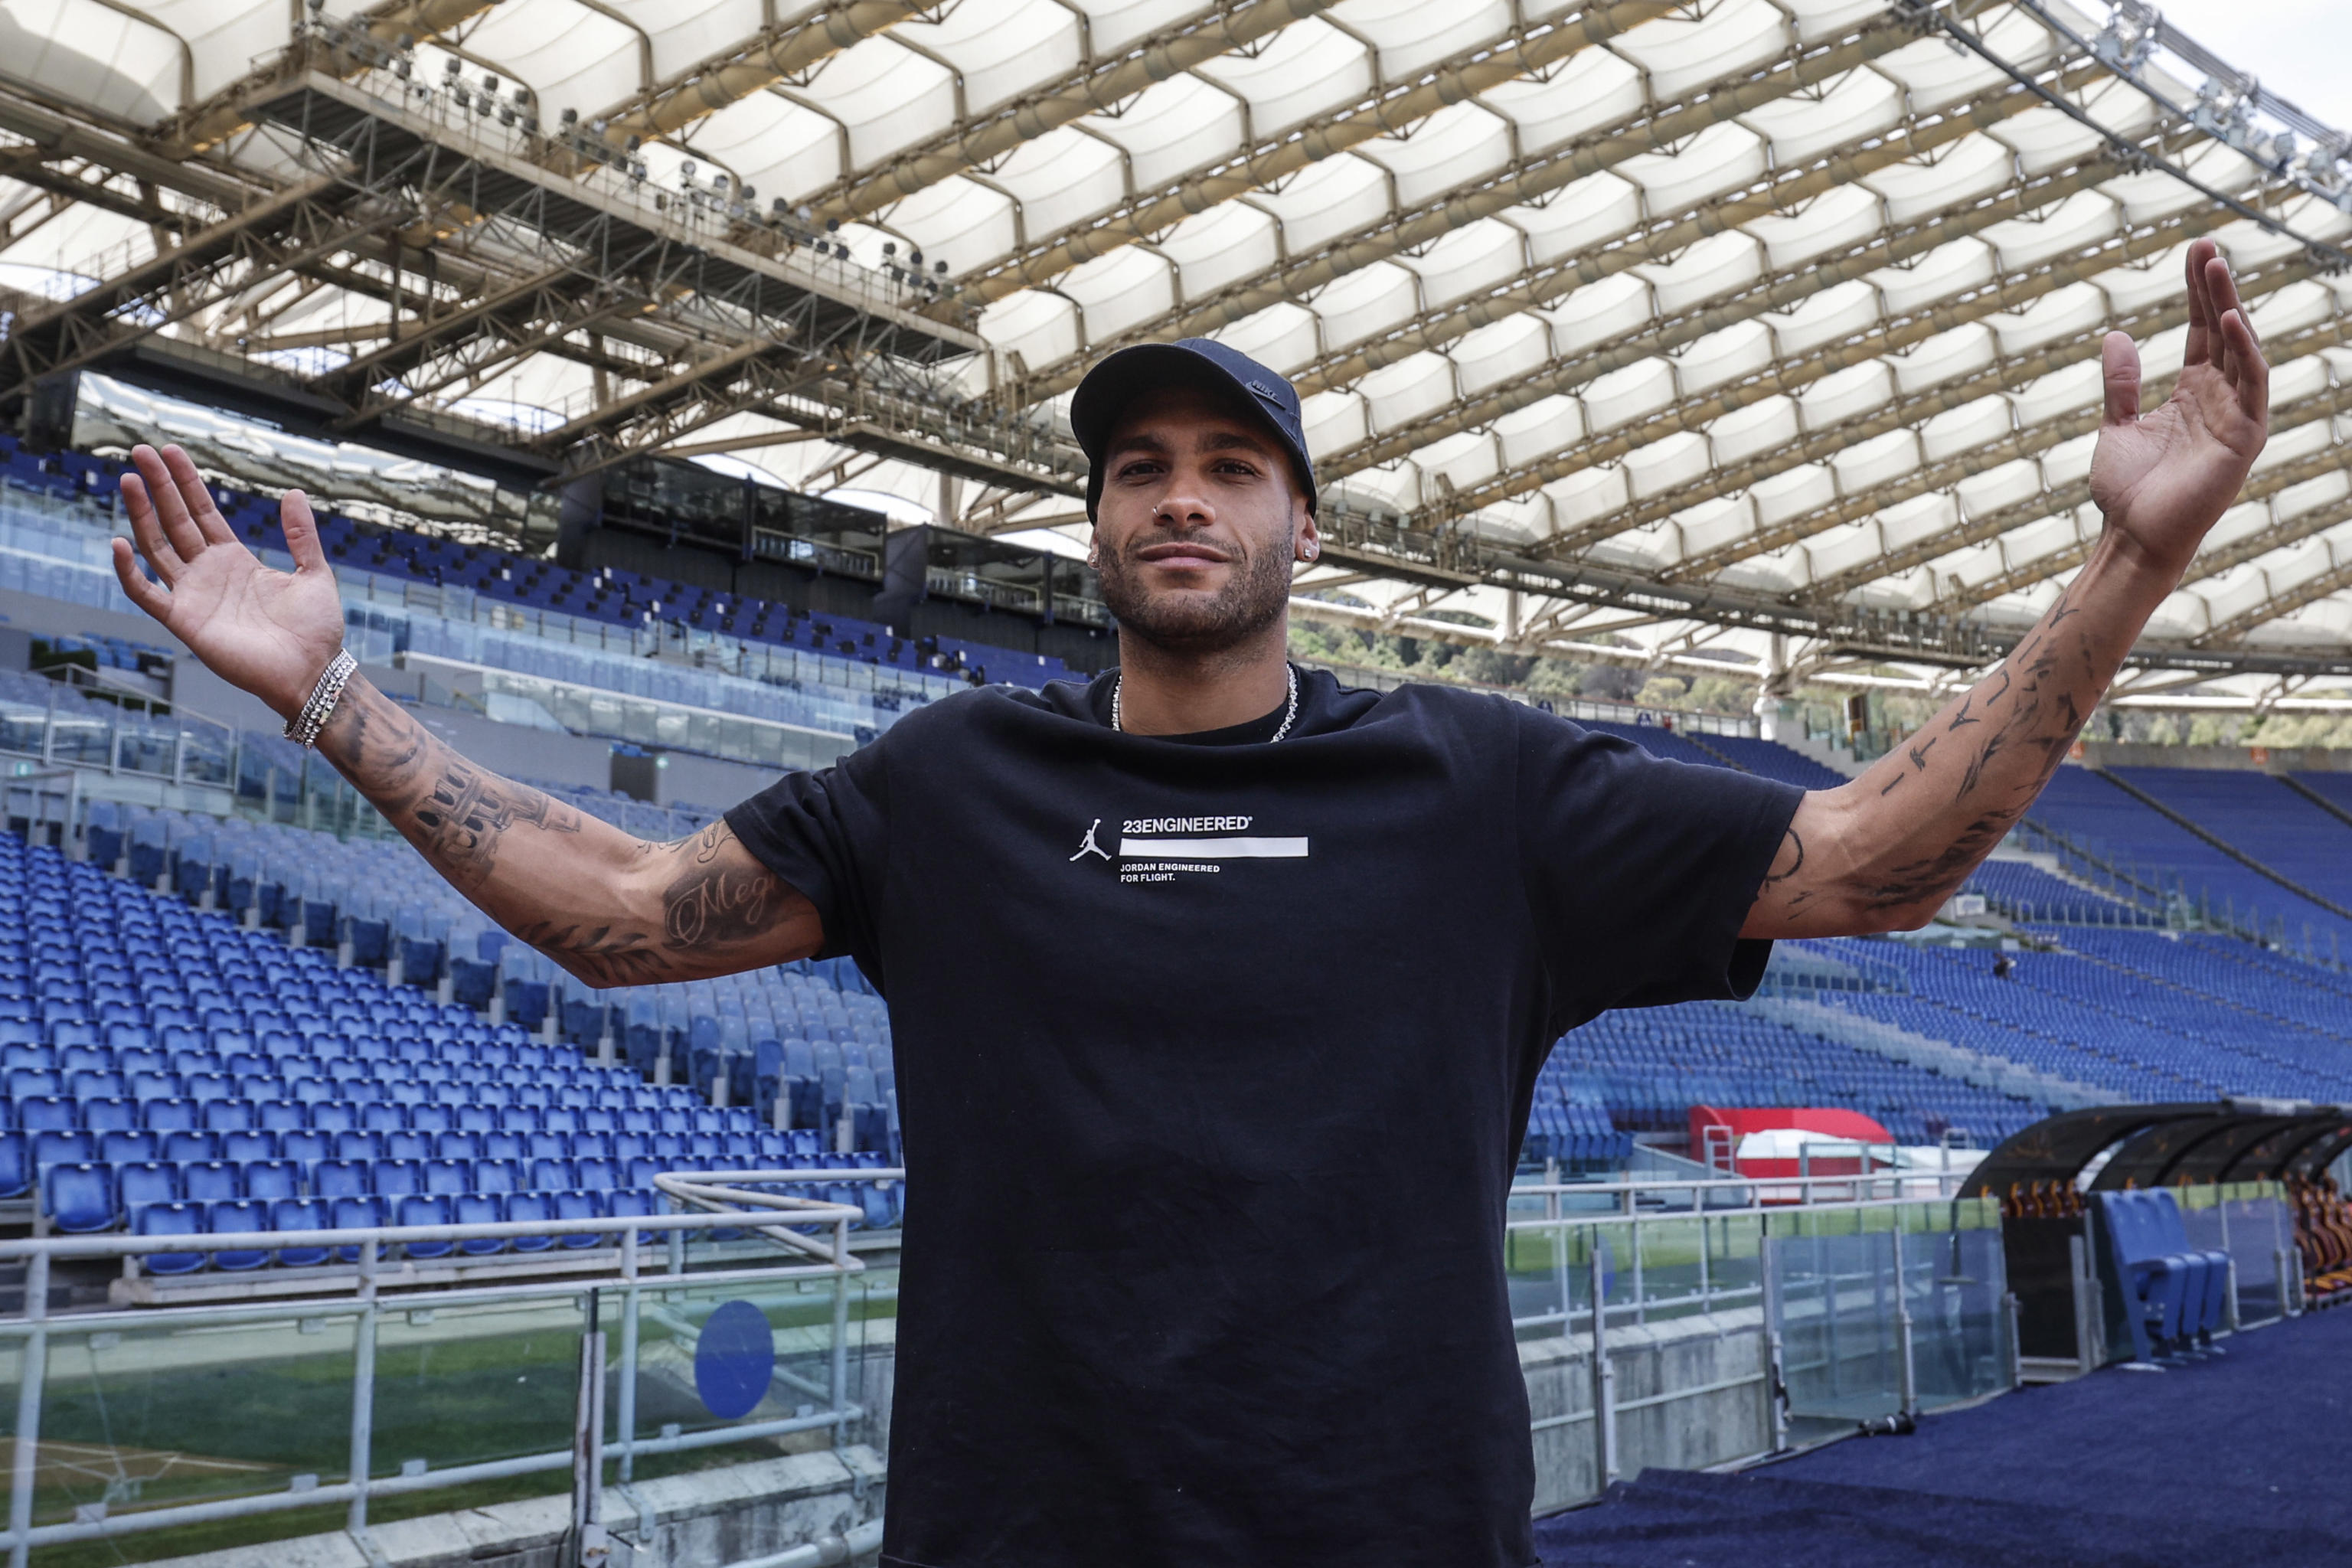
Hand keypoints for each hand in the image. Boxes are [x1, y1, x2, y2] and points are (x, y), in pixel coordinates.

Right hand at [112, 444, 345, 720]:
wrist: (312, 672)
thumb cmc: (316, 631)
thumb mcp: (314, 573)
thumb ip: (301, 536)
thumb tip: (293, 493)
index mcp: (235, 559)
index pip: (202, 511)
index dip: (185, 482)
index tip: (169, 451)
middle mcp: (208, 573)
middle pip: (174, 520)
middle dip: (158, 486)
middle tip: (140, 450)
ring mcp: (192, 595)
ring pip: (156, 547)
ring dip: (141, 514)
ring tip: (130, 480)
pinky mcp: (183, 621)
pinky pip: (146, 594)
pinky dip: (129, 571)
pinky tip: (118, 542)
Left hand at [2089, 238, 2268, 579]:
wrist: (2132, 536)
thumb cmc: (2128, 490)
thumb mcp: (2117, 425)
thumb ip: (2121, 383)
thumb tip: (2117, 335)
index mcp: (2193, 392)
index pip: (2202, 329)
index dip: (2199, 291)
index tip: (2193, 251)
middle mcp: (2220, 398)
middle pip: (2224, 330)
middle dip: (2216, 287)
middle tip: (2206, 245)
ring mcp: (2236, 416)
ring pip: (2241, 349)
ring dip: (2230, 307)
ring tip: (2215, 266)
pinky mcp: (2244, 438)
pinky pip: (2252, 386)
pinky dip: (2245, 351)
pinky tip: (2230, 319)